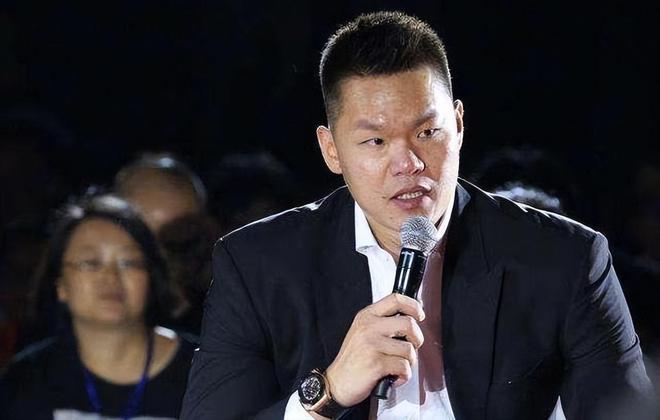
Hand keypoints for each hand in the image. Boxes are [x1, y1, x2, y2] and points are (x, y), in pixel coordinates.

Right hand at [324, 293, 424, 407]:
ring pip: (409, 349)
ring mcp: (372, 344)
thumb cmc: (353, 360)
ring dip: (409, 362)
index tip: (419, 315)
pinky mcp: (376, 363)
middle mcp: (369, 327)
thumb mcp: (363, 332)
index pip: (395, 299)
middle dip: (417, 340)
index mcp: (367, 316)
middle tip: (410, 348)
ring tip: (396, 366)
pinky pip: (404, 368)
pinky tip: (392, 377)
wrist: (336, 383)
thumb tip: (410, 318)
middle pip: (409, 324)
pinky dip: (403, 376)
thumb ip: (382, 323)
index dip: (413, 306)